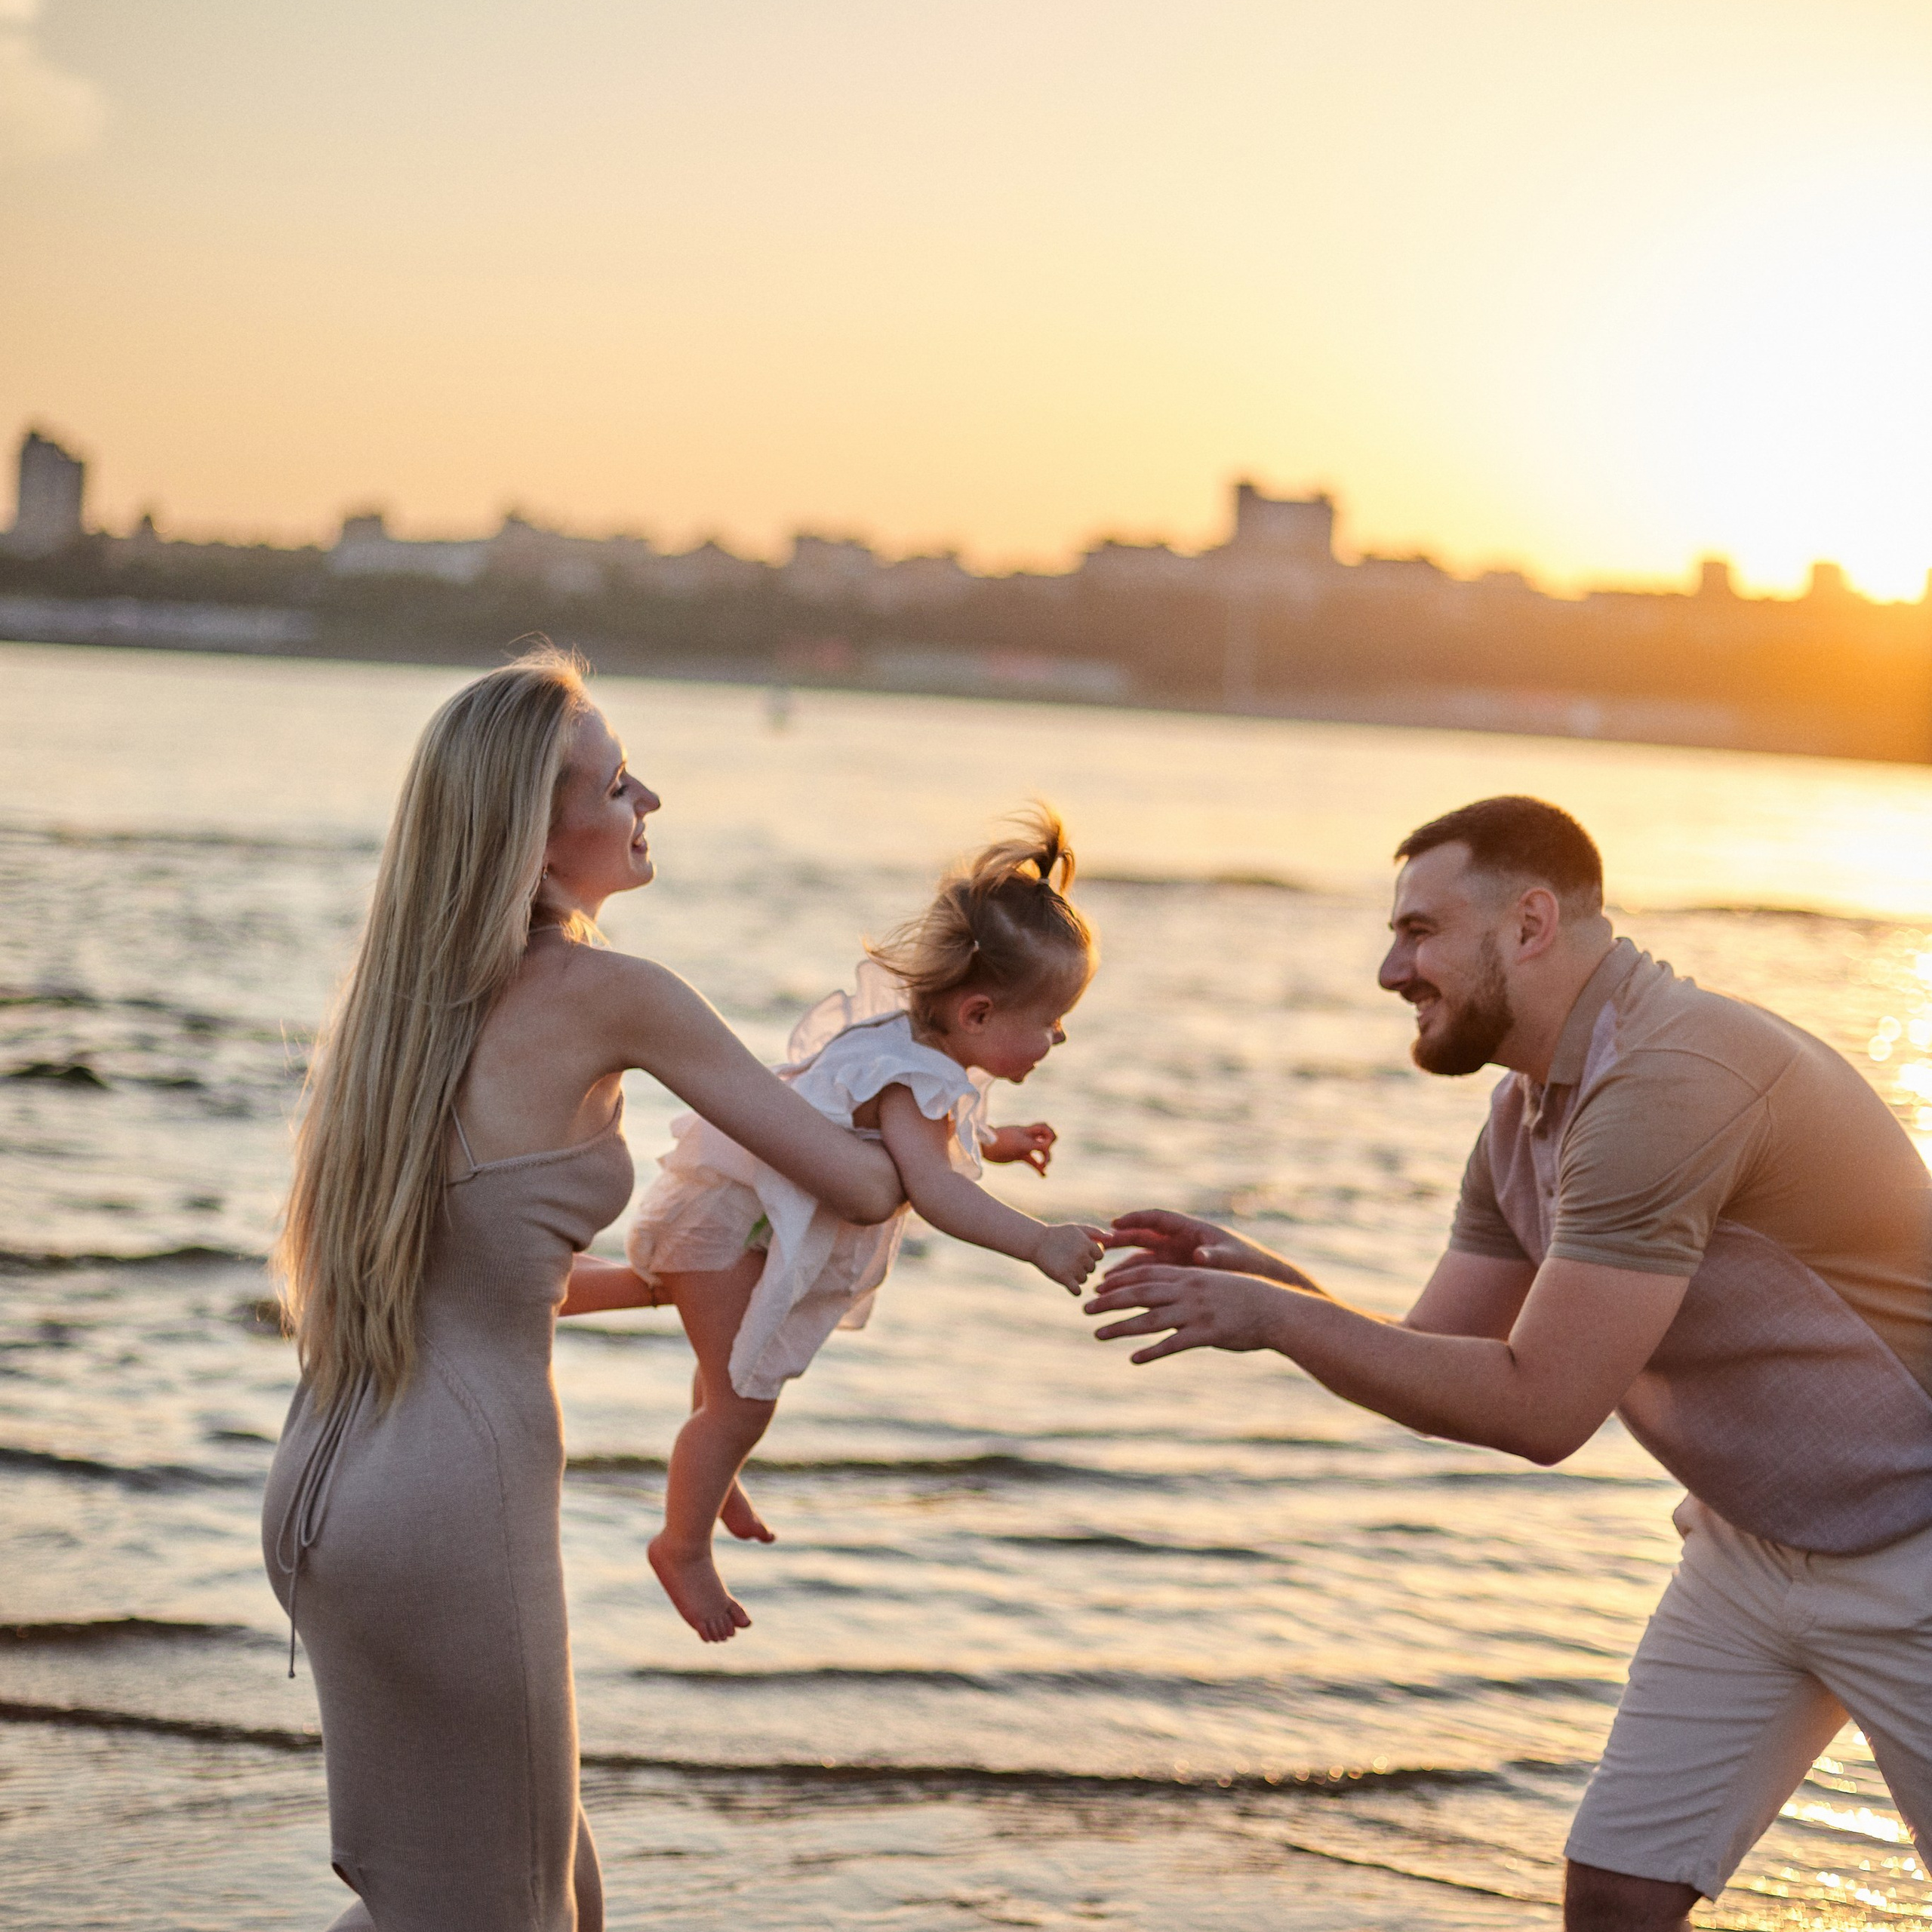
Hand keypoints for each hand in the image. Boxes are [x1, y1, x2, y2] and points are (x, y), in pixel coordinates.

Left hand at [983, 1122, 1056, 1174]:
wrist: (982, 1146)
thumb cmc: (998, 1143)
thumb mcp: (1019, 1145)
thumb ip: (1033, 1145)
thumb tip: (1046, 1146)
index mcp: (1026, 1131)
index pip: (1044, 1128)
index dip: (1050, 1137)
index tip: (1046, 1147)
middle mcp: (1026, 1137)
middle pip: (1044, 1135)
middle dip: (1050, 1143)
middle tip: (1047, 1153)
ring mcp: (1022, 1146)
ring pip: (1039, 1150)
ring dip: (1045, 1158)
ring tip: (1044, 1167)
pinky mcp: (1018, 1155)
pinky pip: (1031, 1160)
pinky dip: (1038, 1167)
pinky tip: (1043, 1175)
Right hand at [1031, 1222, 1107, 1292]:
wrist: (1036, 1241)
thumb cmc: (1059, 1234)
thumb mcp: (1077, 1229)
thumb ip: (1096, 1232)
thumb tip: (1112, 1237)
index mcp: (1088, 1244)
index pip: (1099, 1256)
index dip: (1090, 1255)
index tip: (1079, 1252)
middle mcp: (1082, 1256)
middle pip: (1092, 1268)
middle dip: (1083, 1265)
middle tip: (1069, 1259)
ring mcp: (1073, 1268)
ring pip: (1084, 1279)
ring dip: (1076, 1276)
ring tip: (1064, 1266)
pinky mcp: (1063, 1278)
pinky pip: (1077, 1290)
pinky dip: (1074, 1289)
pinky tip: (1067, 1281)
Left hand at [1083, 1265, 1292, 1361]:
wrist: (1275, 1310)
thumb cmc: (1245, 1297)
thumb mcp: (1213, 1283)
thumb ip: (1188, 1285)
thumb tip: (1167, 1289)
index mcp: (1188, 1276)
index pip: (1146, 1274)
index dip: (1119, 1280)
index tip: (1098, 1286)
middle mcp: (1187, 1290)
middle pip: (1139, 1294)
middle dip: (1109, 1301)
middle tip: (1085, 1307)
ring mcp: (1195, 1312)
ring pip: (1150, 1320)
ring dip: (1121, 1327)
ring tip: (1098, 1334)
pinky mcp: (1206, 1334)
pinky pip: (1173, 1344)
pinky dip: (1152, 1351)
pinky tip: (1134, 1359)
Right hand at [1099, 1208, 1306, 1284]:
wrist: (1260, 1281)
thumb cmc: (1248, 1265)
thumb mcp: (1231, 1259)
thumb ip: (1215, 1256)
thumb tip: (1202, 1255)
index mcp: (1192, 1230)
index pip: (1158, 1218)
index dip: (1135, 1218)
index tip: (1115, 1223)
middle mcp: (1180, 1241)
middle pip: (1144, 1236)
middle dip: (1121, 1240)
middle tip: (1098, 1246)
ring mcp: (1177, 1258)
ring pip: (1144, 1259)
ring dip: (1124, 1268)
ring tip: (1103, 1281)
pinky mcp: (1178, 1275)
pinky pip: (1152, 1276)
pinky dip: (1136, 1283)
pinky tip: (1120, 1295)